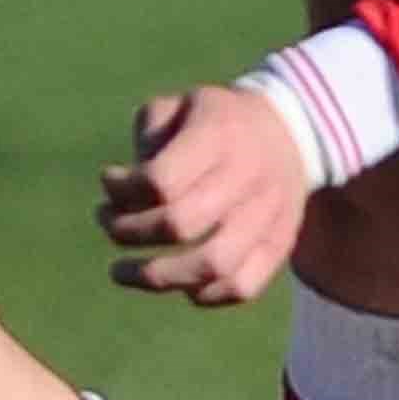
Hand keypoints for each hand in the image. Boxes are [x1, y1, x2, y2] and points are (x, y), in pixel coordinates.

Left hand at [97, 83, 309, 308]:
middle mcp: (247, 175)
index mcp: (218, 134)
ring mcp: (268, 214)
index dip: (122, 191)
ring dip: (155, 277)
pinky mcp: (279, 244)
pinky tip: (177, 283)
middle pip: (180, 224)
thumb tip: (123, 191)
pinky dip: (202, 294)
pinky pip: (241, 286)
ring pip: (211, 265)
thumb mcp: (179, 105)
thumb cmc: (217, 122)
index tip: (108, 181)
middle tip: (108, 223)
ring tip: (121, 271)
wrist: (290, 131)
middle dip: (129, 232)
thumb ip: (148, 137)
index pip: (161, 181)